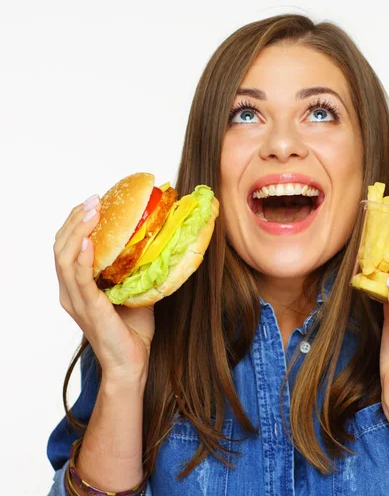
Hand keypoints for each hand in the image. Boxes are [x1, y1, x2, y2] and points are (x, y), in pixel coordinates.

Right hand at [53, 195, 155, 382]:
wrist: (132, 363)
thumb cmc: (132, 330)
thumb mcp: (133, 291)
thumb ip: (133, 271)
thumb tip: (153, 244)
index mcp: (78, 287)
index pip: (68, 248)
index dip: (76, 223)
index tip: (93, 203)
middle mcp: (71, 292)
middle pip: (61, 247)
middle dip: (75, 220)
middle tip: (93, 199)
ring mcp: (76, 300)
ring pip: (64, 258)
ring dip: (77, 231)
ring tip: (90, 211)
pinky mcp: (88, 309)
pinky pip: (79, 279)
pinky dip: (81, 257)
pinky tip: (88, 241)